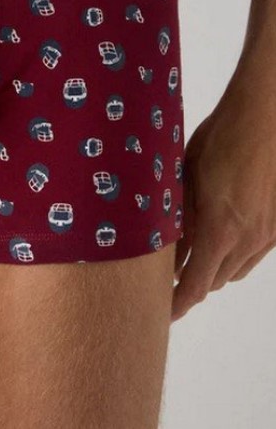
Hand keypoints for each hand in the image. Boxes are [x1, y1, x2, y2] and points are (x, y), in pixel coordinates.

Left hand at [172, 72, 275, 320]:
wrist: (265, 115)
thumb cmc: (221, 137)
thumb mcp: (186, 176)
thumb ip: (179, 216)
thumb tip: (167, 245)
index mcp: (220, 230)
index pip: (196, 285)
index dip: (178, 303)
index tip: (164, 313)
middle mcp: (248, 239)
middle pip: (216, 281)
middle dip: (192, 283)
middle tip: (169, 276)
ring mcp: (269, 233)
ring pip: (238, 269)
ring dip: (215, 270)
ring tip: (194, 257)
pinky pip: (256, 253)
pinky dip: (237, 255)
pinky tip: (223, 237)